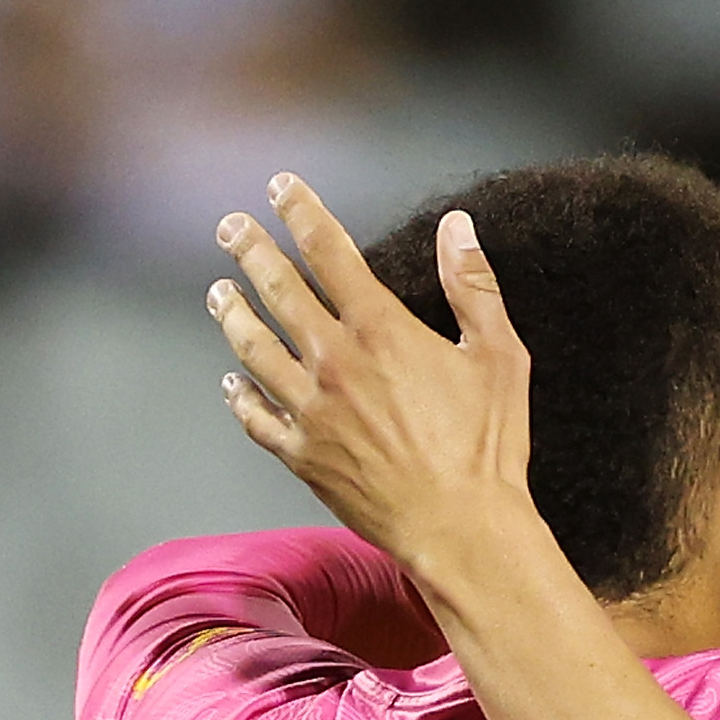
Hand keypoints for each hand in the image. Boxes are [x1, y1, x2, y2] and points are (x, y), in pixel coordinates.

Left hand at [208, 177, 533, 577]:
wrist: (461, 530)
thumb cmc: (488, 448)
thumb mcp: (500, 357)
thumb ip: (473, 287)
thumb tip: (458, 227)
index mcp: (381, 330)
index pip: (329, 252)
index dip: (301, 212)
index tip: (282, 189)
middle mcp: (334, 362)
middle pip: (278, 291)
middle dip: (251, 251)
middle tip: (230, 228)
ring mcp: (311, 410)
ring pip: (254, 348)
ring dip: (233, 314)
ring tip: (219, 293)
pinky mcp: (303, 455)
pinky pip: (256, 418)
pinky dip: (238, 395)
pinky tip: (231, 381)